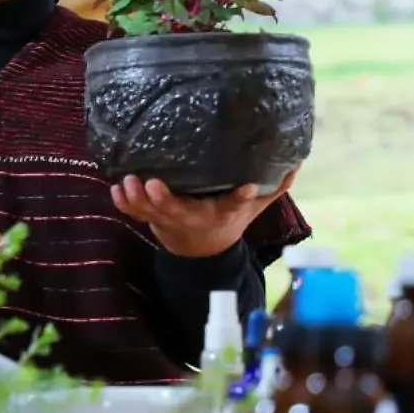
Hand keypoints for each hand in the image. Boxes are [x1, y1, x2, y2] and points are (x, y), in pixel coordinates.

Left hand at [110, 170, 297, 258]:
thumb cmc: (226, 220)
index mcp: (220, 214)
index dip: (242, 198)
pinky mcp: (151, 218)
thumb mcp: (253, 209)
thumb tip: (298, 161)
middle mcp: (192, 217)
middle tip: (152, 183)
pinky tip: (115, 188)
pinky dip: (124, 203)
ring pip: (149, 212)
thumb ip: (274, 187)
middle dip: (164, 200)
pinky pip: (134, 213)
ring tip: (128, 182)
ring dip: (137, 199)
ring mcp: (167, 219)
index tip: (249, 189)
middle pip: (177, 211)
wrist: (201, 251)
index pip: (234, 206)